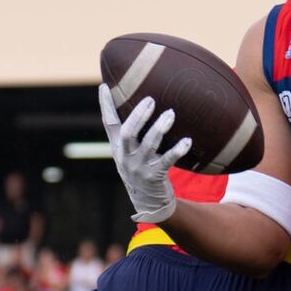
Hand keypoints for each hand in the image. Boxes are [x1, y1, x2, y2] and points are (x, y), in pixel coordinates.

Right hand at [99, 84, 191, 223]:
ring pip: (149, 144)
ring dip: (160, 128)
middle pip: (127, 133)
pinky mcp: (155, 176)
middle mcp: (126, 158)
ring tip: (170, 113)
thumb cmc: (142, 171)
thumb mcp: (130, 155)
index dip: (105, 106)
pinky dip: (177, 150)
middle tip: (151, 100)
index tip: (103, 86)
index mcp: (118, 149)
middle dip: (139, 115)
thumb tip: (139, 106)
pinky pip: (167, 160)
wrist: (149, 204)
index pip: (108, 124)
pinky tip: (187, 141)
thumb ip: (131, 135)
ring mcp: (139, 168)